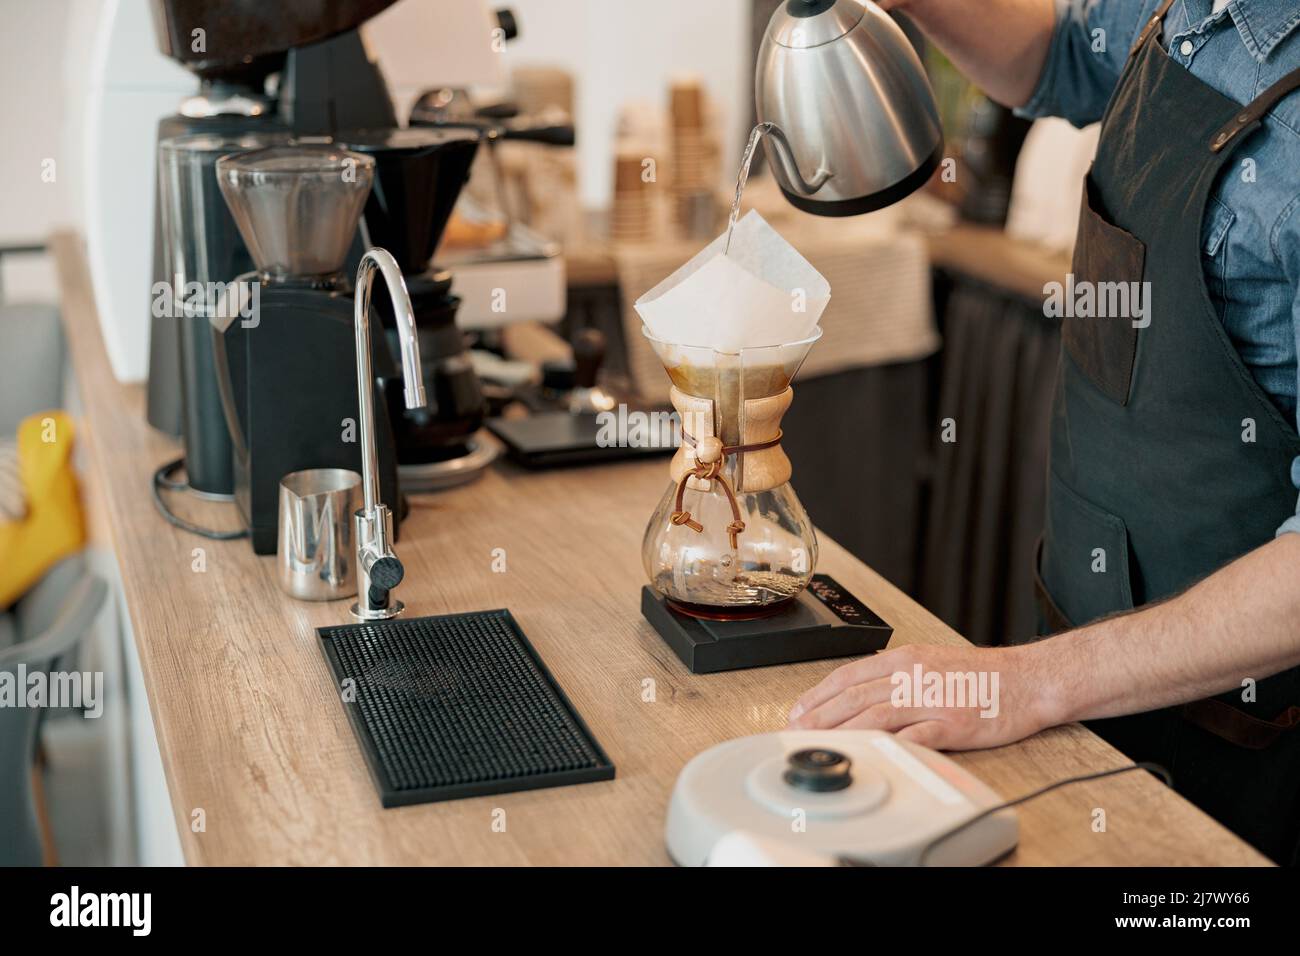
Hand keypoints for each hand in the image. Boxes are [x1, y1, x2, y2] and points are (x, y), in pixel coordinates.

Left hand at [786, 642, 1061, 749]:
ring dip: (842, 730)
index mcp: (905, 658)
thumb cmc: (978, 675)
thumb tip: (856, 691)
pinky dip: (887, 745)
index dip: (818, 694)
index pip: (849, 675)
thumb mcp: (928, 662)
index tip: (798, 710)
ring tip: (820, 744)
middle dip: (820, 715)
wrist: (1025, 680)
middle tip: (797, 731)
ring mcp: (932, 700)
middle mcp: (914, 676)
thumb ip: (894, 675)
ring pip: (875, 714)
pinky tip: (866, 753)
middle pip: (855, 696)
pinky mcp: (952, 724)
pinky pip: (913, 736)